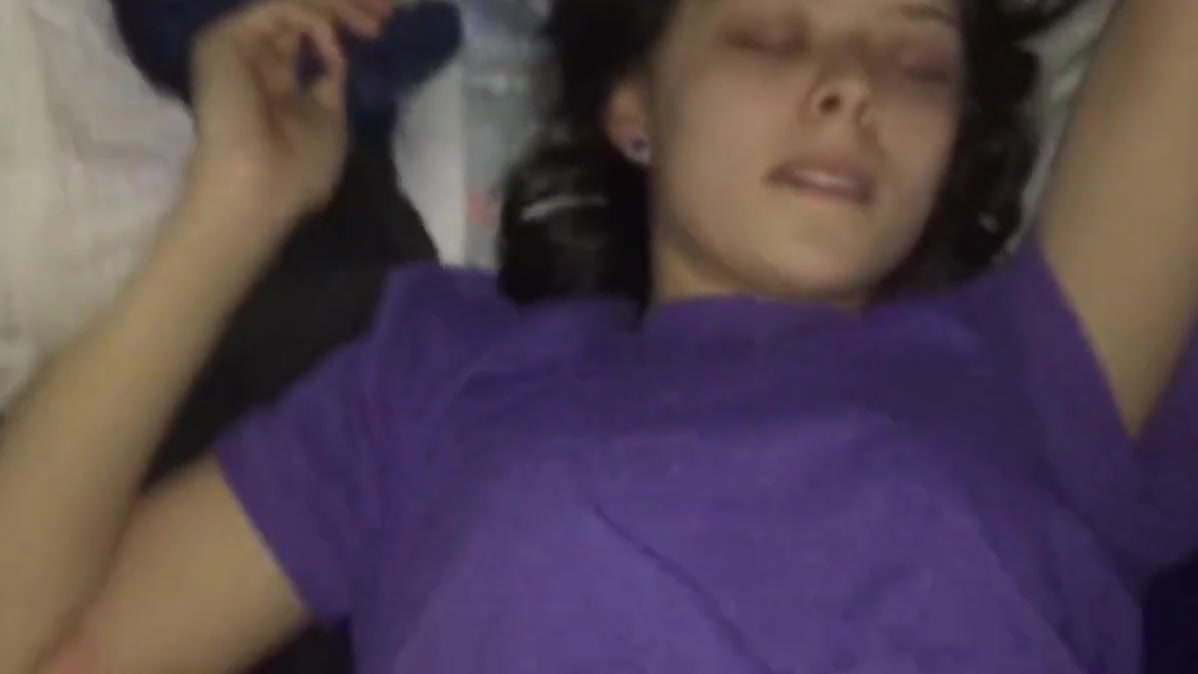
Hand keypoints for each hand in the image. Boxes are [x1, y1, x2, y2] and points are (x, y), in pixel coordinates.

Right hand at [185, 0, 395, 232]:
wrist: (259, 190)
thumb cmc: (297, 170)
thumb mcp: (329, 121)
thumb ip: (328, 84)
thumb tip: (336, 56)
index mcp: (273, 80)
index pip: (307, 33)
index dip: (345, 20)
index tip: (383, 23)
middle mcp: (253, 57)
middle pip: (301, 12)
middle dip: (348, 4)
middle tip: (388, 9)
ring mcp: (238, 46)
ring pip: (292, 5)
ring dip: (339, 5)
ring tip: (375, 20)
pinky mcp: (225, 40)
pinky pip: (279, 10)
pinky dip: (314, 20)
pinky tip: (334, 44)